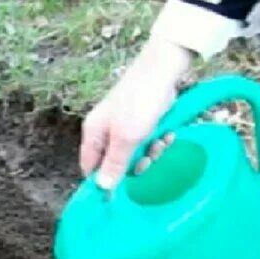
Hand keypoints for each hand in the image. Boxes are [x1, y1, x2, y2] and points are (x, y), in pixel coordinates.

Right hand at [79, 37, 192, 189]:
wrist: (164, 67)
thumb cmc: (141, 102)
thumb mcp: (127, 138)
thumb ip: (114, 164)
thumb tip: (101, 188)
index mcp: (93, 134)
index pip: (91, 168)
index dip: (105, 181)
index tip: (122, 191)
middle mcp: (104, 131)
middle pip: (116, 163)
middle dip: (136, 163)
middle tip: (151, 156)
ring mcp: (123, 125)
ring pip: (134, 153)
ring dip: (152, 152)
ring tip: (163, 141)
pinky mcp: (140, 120)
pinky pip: (146, 140)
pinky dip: (158, 140)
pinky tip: (168, 134)